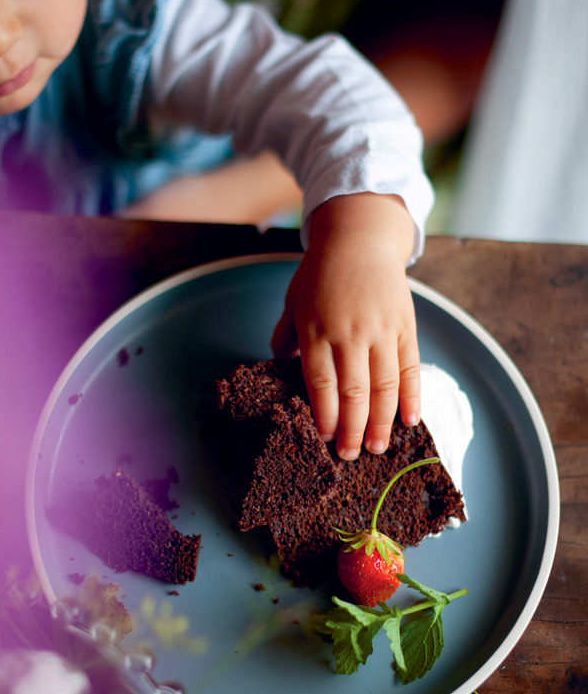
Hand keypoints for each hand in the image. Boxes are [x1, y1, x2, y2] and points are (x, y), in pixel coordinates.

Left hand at [271, 193, 419, 459]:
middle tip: (350, 456)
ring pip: (384, 386)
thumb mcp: (294, 301)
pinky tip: (410, 420)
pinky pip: (411, 368)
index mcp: (317, 329)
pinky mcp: (404, 327)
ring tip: (378, 448)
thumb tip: (282, 371)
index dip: (324, 416)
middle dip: (352, 430)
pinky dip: (412, 396)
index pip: (321, 383)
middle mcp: (349, 333)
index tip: (325, 440)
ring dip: (381, 422)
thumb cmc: (321, 273)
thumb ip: (286, 338)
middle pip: (353, 392)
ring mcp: (380, 330)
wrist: (360, 237)